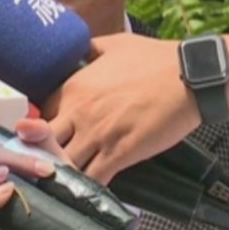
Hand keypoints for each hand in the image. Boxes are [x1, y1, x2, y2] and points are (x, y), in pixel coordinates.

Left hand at [43, 32, 198, 183]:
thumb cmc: (153, 59)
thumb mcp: (111, 44)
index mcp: (72, 87)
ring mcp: (97, 135)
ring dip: (60, 170)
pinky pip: (92, 178)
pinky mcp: (120, 154)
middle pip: (42, 141)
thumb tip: (77, 49)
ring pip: (62, 162)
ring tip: (65, 175)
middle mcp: (78, 112)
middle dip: (41, 151)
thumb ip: (88, 49)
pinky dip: (85, 185)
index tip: (46, 134)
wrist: (189, 77)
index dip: (40, 126)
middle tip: (48, 159)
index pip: (39, 113)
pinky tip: (87, 185)